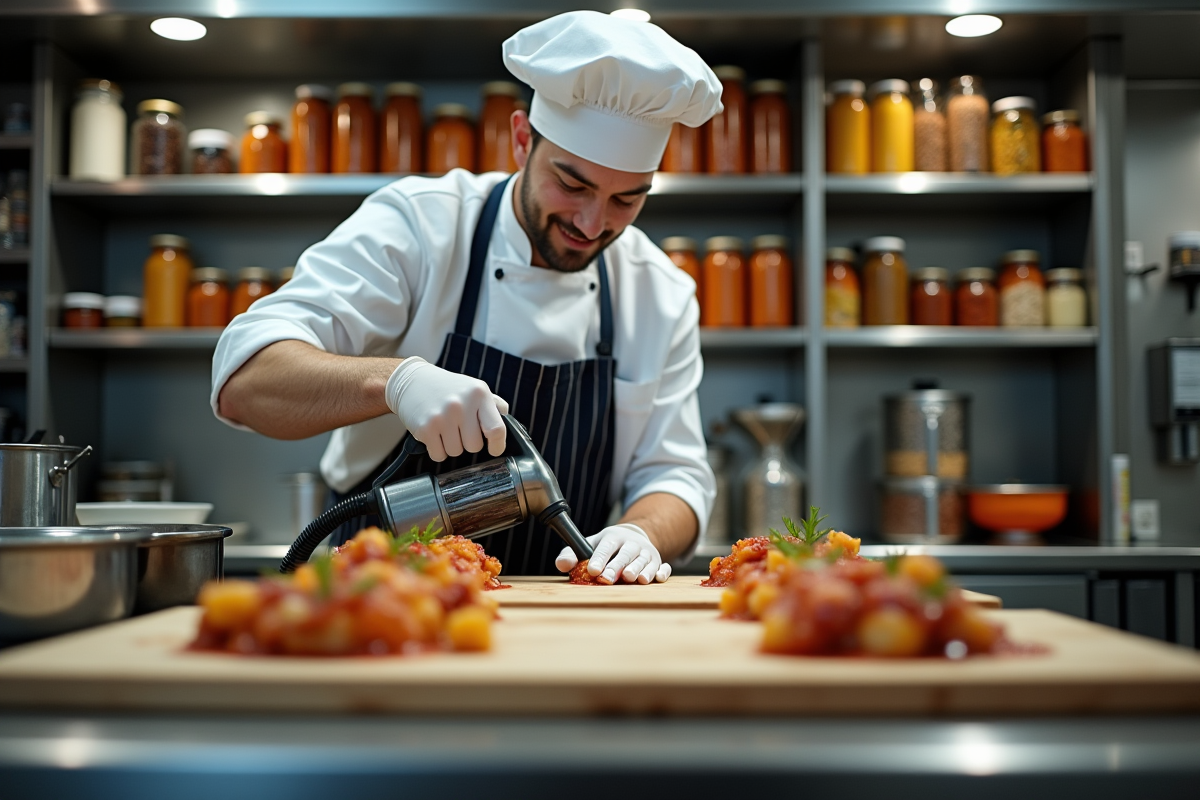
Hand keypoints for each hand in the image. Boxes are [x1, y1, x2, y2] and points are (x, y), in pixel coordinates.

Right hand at [385, 356, 508, 461]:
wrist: (412, 381)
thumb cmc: (447, 388)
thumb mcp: (474, 388)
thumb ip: (494, 404)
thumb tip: (506, 420)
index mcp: (479, 394)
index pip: (497, 429)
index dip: (498, 445)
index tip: (494, 449)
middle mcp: (461, 404)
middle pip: (474, 446)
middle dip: (468, 442)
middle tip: (459, 429)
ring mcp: (442, 416)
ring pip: (456, 452)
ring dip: (451, 446)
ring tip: (445, 429)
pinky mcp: (425, 428)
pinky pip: (439, 455)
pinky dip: (437, 450)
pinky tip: (434, 434)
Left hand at [555, 523, 671, 584]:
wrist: (632, 537)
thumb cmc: (606, 546)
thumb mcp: (589, 545)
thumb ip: (573, 555)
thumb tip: (561, 565)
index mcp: (613, 538)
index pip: (606, 547)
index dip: (600, 558)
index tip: (592, 570)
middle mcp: (632, 544)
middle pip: (625, 555)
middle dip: (617, 567)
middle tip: (608, 579)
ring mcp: (647, 553)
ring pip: (644, 561)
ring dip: (640, 569)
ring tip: (634, 579)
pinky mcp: (658, 562)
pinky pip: (663, 567)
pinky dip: (662, 572)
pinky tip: (659, 578)